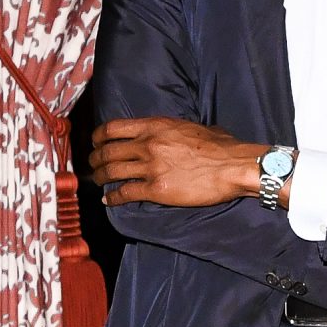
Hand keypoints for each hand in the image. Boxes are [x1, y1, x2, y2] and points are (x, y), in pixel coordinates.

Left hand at [90, 117, 263, 207]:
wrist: (233, 166)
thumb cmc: (221, 146)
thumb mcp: (193, 126)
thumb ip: (174, 129)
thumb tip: (173, 133)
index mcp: (155, 126)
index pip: (114, 128)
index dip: (99, 136)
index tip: (95, 142)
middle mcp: (148, 144)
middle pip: (108, 151)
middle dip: (96, 159)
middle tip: (93, 165)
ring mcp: (151, 167)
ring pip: (113, 172)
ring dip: (101, 178)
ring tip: (98, 181)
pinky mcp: (157, 189)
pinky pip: (126, 193)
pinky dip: (113, 197)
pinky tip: (109, 200)